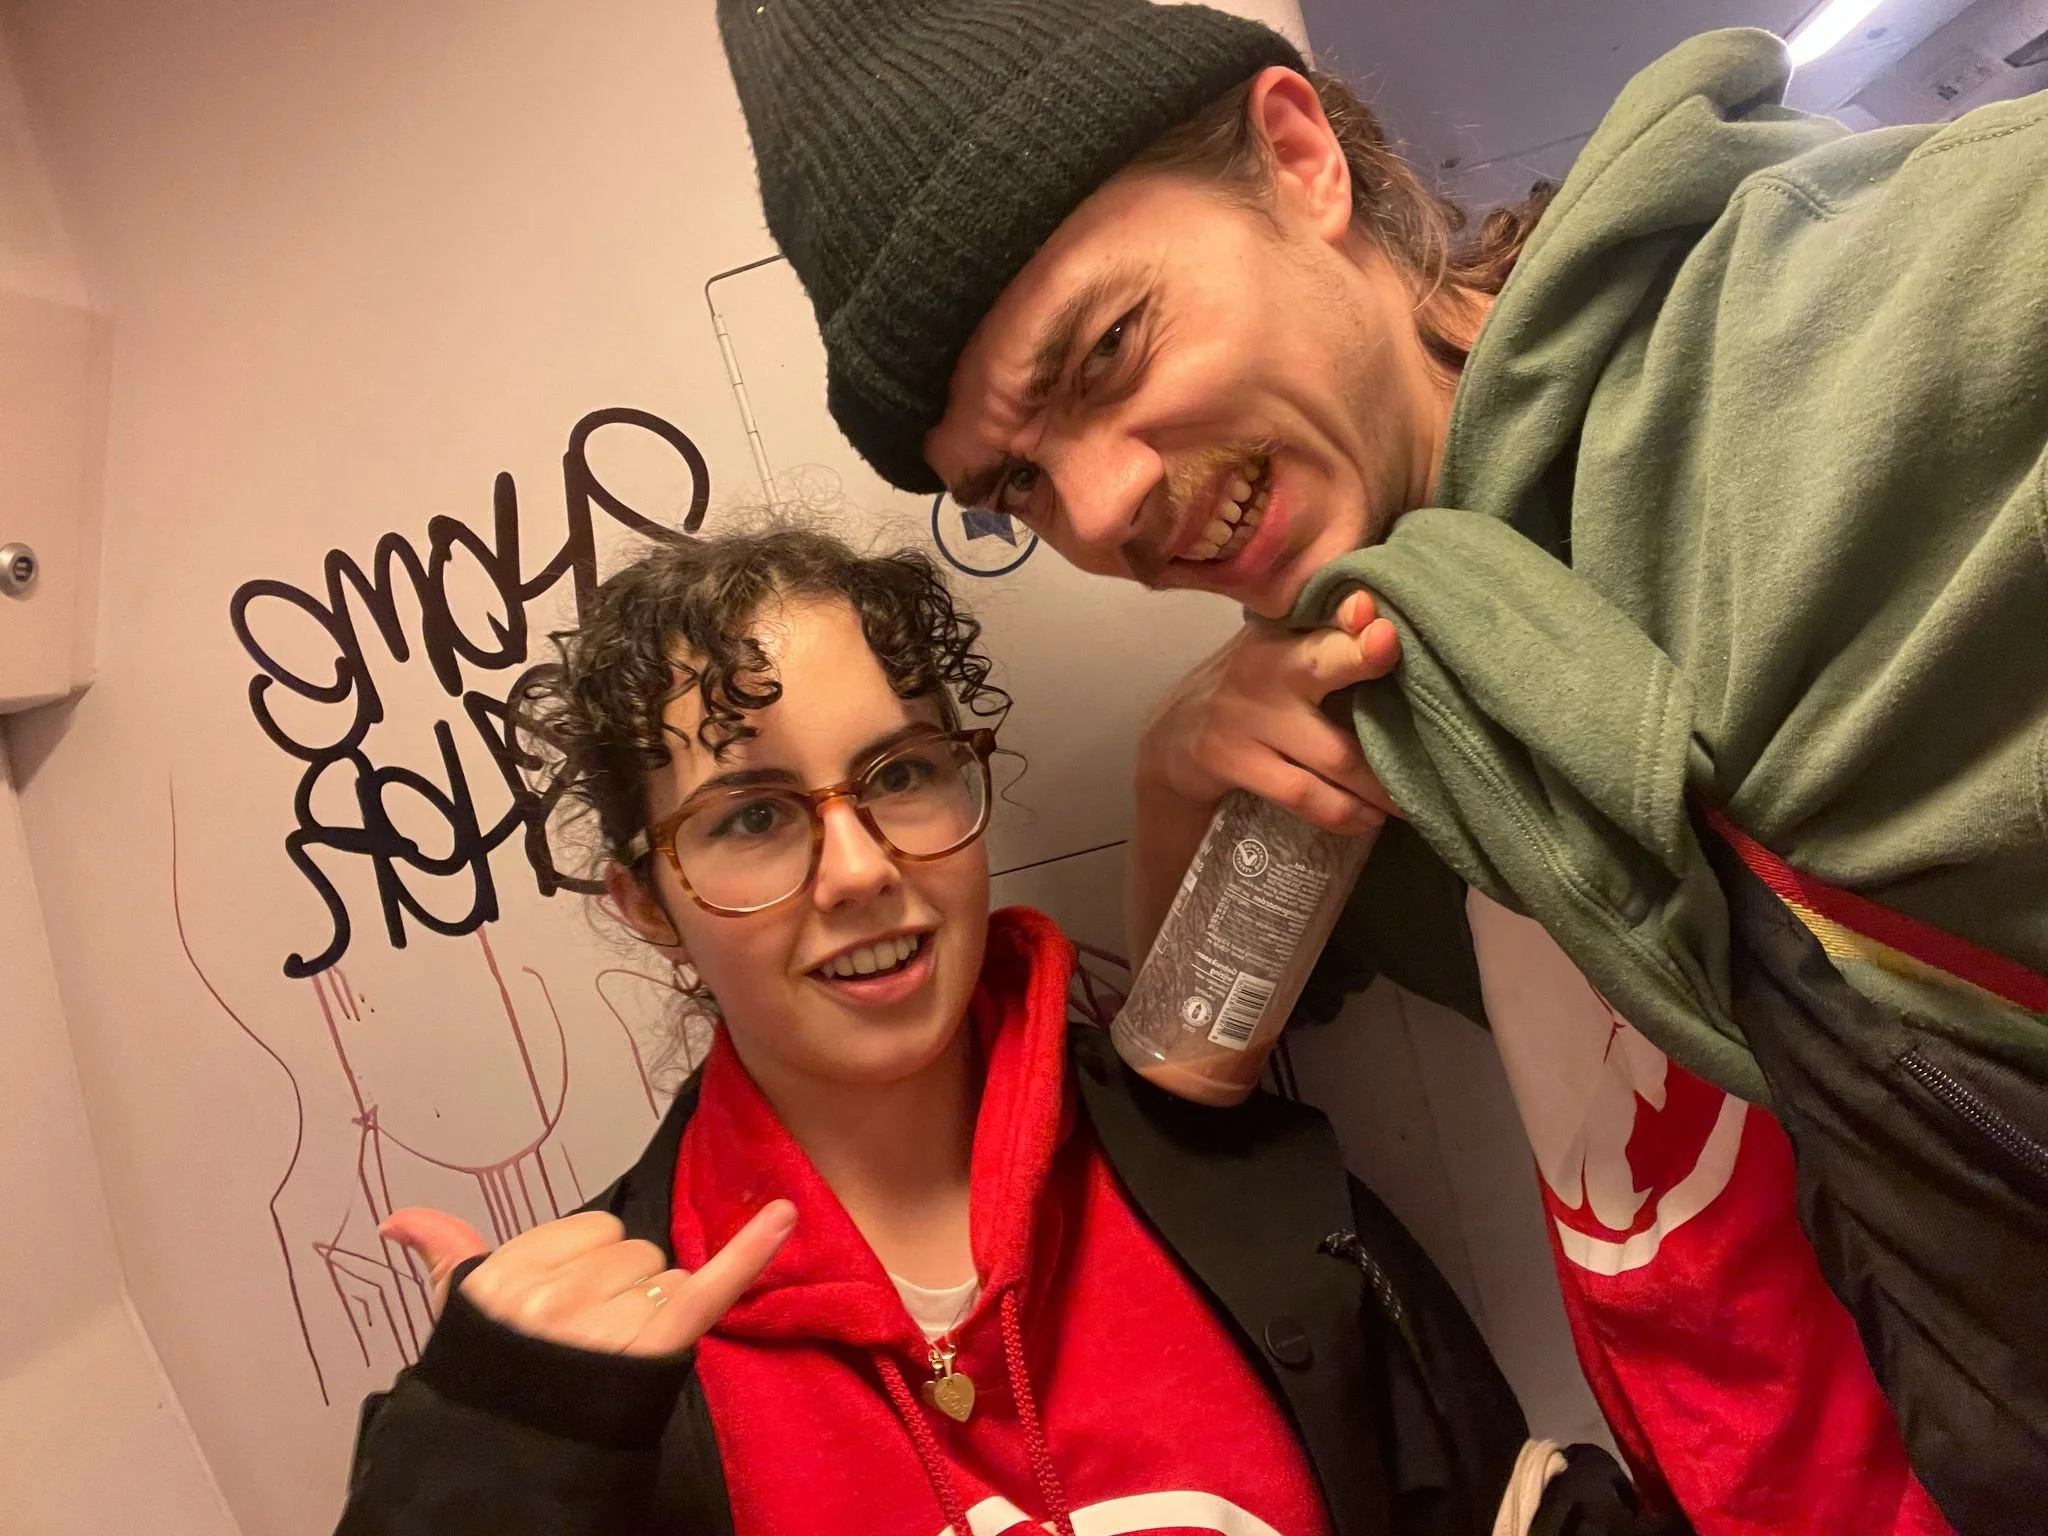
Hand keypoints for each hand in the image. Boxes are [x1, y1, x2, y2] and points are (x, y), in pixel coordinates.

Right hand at [381, 1201, 795, 1357]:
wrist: (511, 1472)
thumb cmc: (494, 1392)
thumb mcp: (461, 1324)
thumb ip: (447, 1259)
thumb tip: (399, 1219)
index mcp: (507, 1276)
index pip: (589, 1231)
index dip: (587, 1268)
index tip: (565, 1312)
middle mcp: (554, 1293)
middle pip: (632, 1254)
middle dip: (622, 1291)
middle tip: (590, 1346)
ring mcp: (605, 1321)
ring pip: (667, 1276)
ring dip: (656, 1309)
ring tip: (615, 1360)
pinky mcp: (656, 1343)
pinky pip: (711, 1286)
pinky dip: (752, 1251)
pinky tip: (785, 1215)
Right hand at [1138, 589, 1400, 834]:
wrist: (1177, 735)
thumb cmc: (1257, 687)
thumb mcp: (1283, 648)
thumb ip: (1334, 635)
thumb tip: (1389, 619)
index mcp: (1286, 631)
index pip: (1322, 613)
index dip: (1350, 614)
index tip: (1378, 616)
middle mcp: (1266, 665)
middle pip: (1323, 661)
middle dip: (1363, 658)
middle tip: (1401, 664)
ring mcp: (1247, 717)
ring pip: (1333, 752)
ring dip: (1381, 783)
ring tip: (1415, 797)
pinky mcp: (1234, 761)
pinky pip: (1303, 794)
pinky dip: (1343, 812)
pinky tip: (1369, 819)